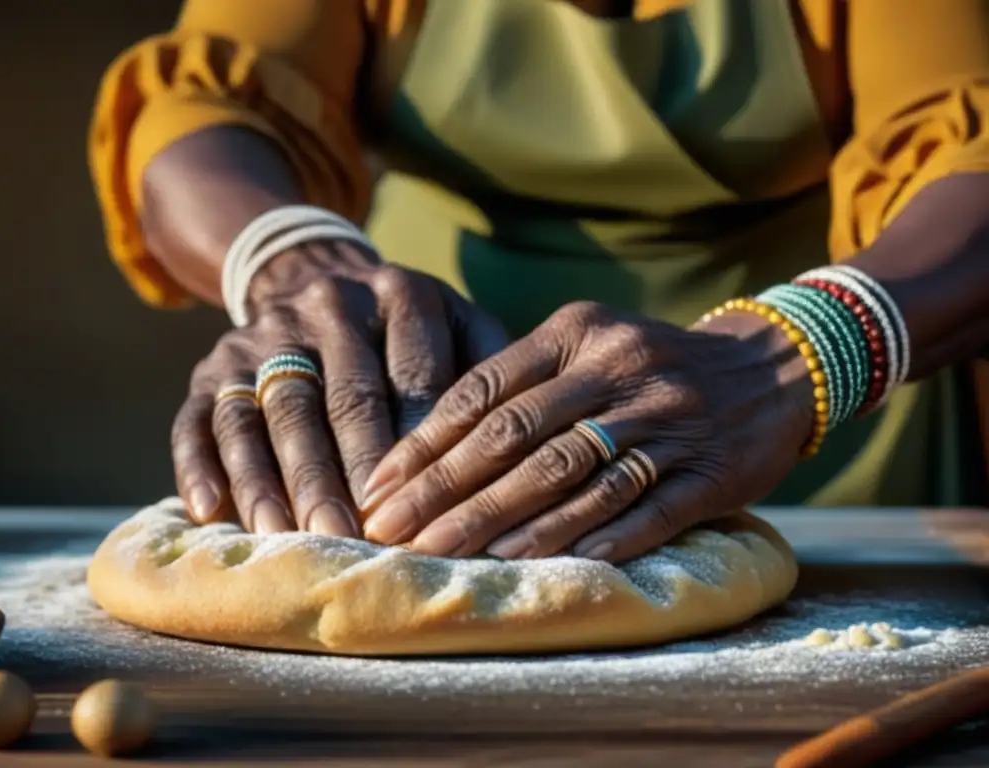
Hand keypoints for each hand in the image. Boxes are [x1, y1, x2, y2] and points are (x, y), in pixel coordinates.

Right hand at [171, 241, 509, 534]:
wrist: (314, 277)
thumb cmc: (408, 331)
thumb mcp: (460, 327)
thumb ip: (490, 375)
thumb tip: (518, 452)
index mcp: (400, 294)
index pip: (411, 374)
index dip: (416, 443)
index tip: (426, 507)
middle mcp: (327, 308)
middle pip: (338, 397)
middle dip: (346, 473)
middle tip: (358, 538)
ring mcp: (262, 337)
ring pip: (266, 411)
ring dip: (277, 479)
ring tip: (291, 540)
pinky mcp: (211, 369)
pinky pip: (198, 417)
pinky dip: (198, 465)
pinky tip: (211, 511)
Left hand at [358, 301, 814, 561]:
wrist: (772, 368)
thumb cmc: (650, 364)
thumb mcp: (587, 344)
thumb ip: (522, 382)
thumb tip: (430, 446)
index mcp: (577, 332)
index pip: (484, 390)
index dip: (426, 443)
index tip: (379, 487)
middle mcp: (619, 368)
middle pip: (517, 437)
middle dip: (447, 491)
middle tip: (392, 534)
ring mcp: (668, 419)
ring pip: (572, 476)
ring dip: (504, 522)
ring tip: (449, 557)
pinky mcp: (711, 471)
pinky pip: (644, 509)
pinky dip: (592, 539)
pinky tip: (542, 565)